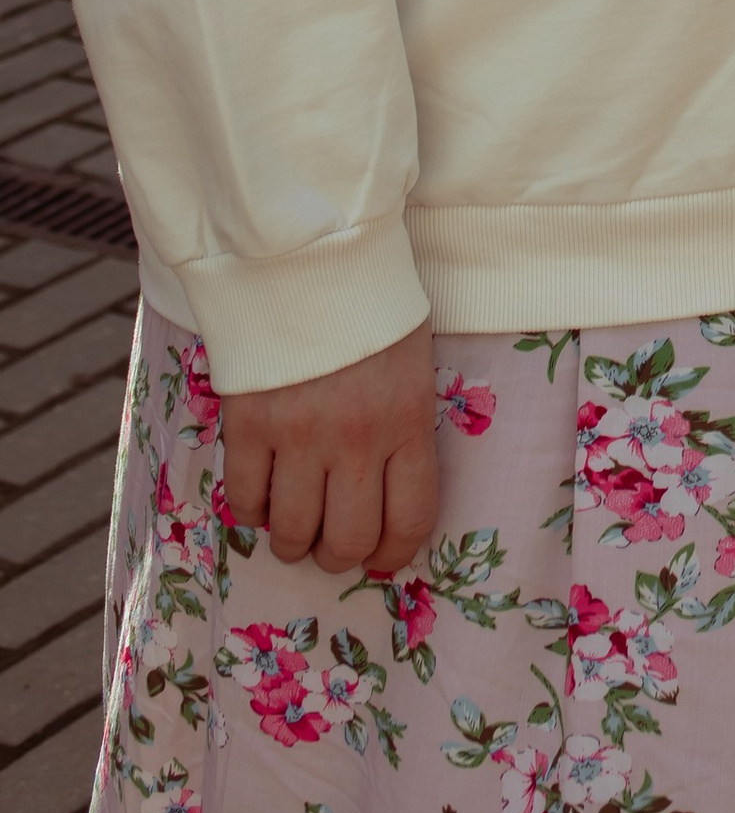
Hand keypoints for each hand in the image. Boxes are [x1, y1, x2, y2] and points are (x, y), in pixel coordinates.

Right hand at [222, 321, 439, 575]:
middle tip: (332, 541)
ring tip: (295, 521)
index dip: (394, 555)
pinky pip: (245, 503)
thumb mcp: (412, 366)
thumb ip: (406, 431)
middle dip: (339, 554)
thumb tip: (391, 503)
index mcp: (408, 420)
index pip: (409, 520)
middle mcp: (356, 438)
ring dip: (293, 540)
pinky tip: (263, 492)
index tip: (382, 558)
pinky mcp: (249, 425)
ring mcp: (299, 435)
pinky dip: (252, 511)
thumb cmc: (372, 309)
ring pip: (291, 533)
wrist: (312, 254)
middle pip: (346, 541)